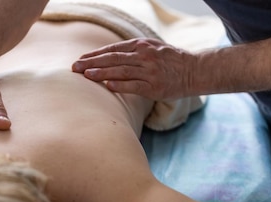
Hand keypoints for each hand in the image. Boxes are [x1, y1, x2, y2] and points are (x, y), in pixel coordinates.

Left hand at [72, 38, 194, 100]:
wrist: (194, 70)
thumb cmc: (171, 61)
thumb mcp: (152, 49)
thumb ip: (133, 53)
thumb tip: (110, 58)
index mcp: (141, 46)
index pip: (112, 50)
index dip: (95, 55)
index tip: (80, 60)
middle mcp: (143, 56)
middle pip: (112, 59)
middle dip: (92, 63)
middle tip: (75, 67)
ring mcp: (149, 71)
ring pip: (121, 71)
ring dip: (101, 73)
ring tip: (86, 75)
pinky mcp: (154, 87)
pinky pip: (133, 86)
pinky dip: (119, 85)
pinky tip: (107, 86)